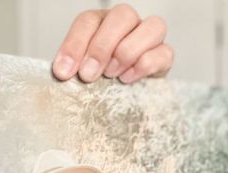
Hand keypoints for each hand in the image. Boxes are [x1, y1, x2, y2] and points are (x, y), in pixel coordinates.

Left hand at [52, 4, 173, 83]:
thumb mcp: (78, 73)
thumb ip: (71, 69)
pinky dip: (145, 65)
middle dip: (102, 46)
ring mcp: (149, 37)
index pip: (88, 21)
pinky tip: (127, 79)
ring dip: (127, 51)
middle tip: (88, 75)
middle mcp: (127, 24)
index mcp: (100, 23)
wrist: (120, 102)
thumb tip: (62, 72)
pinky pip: (164, 52)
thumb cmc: (96, 81)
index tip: (63, 72)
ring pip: (152, 26)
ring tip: (111, 75)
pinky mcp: (164, 57)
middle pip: (122, 15)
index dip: (74, 45)